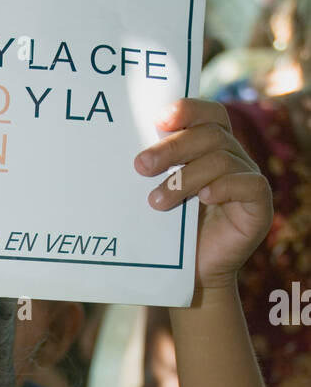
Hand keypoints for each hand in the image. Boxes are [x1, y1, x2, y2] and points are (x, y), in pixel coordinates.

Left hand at [134, 98, 272, 289]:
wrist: (192, 276)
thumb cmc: (172, 233)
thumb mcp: (160, 194)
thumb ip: (155, 170)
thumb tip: (126, 148)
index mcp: (212, 148)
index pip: (209, 115)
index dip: (189, 110)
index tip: (158, 119)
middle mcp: (234, 158)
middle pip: (211, 135)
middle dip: (173, 148)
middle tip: (141, 166)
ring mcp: (248, 180)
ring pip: (221, 161)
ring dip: (185, 178)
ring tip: (156, 201)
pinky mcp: (259, 206)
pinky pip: (249, 185)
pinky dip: (224, 187)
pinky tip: (204, 197)